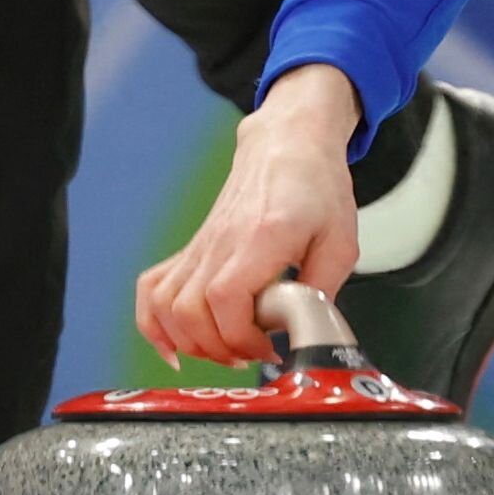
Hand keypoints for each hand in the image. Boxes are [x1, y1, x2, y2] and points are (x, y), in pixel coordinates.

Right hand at [140, 67, 365, 366]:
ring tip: (224, 350)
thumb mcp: (341, 242)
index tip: (269, 348)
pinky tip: (175, 345)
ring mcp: (201, 245)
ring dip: (190, 342)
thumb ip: (323, 292)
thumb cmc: (316, 185)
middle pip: (190, 311)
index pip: (225, 299)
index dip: (241, 337)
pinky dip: (153, 323)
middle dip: (220, 349)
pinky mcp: (192, 248)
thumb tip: (308, 334)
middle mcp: (221, 242)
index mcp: (260, 237)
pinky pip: (152, 288)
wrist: (288, 142)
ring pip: (166, 305)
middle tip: (254, 353)